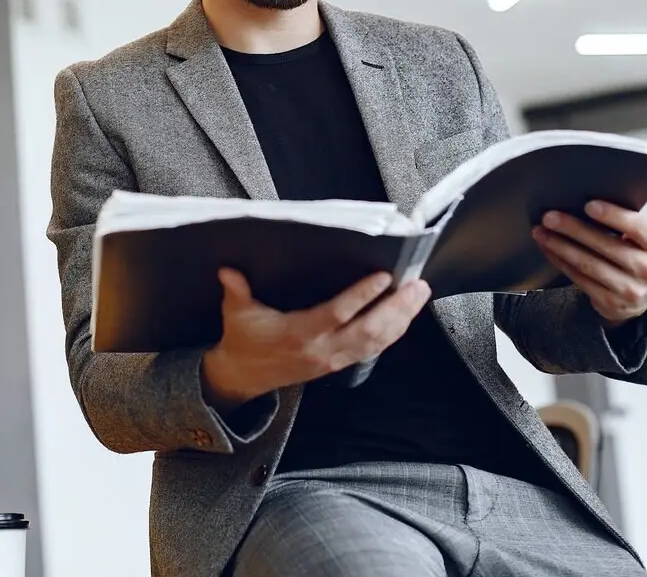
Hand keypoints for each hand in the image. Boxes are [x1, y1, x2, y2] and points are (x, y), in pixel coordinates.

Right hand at [200, 268, 430, 411]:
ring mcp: (333, 360)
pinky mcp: (338, 364)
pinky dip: (392, 333)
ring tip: (418, 296)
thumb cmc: (243, 340)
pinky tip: (405, 317)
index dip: (362, 297)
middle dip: (396, 309)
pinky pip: (372, 350)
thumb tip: (228, 270)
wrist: (243, 376)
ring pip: (376, 342)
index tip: (383, 277)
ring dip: (401, 320)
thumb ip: (236, 291)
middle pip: (368, 331)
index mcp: (299, 334)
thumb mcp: (236, 314)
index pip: (337, 314)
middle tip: (417, 286)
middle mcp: (322, 350)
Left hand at [532, 200, 646, 326]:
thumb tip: (581, 203)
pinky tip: (548, 249)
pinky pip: (579, 278)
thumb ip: (623, 223)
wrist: (640, 296)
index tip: (588, 205)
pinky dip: (560, 261)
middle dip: (573, 229)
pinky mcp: (610, 302)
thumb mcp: (639, 239)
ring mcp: (630, 289)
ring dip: (560, 246)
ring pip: (588, 264)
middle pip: (606, 245)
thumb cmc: (634, 255)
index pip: (638, 227)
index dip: (614, 216)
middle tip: (549, 217)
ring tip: (541, 232)